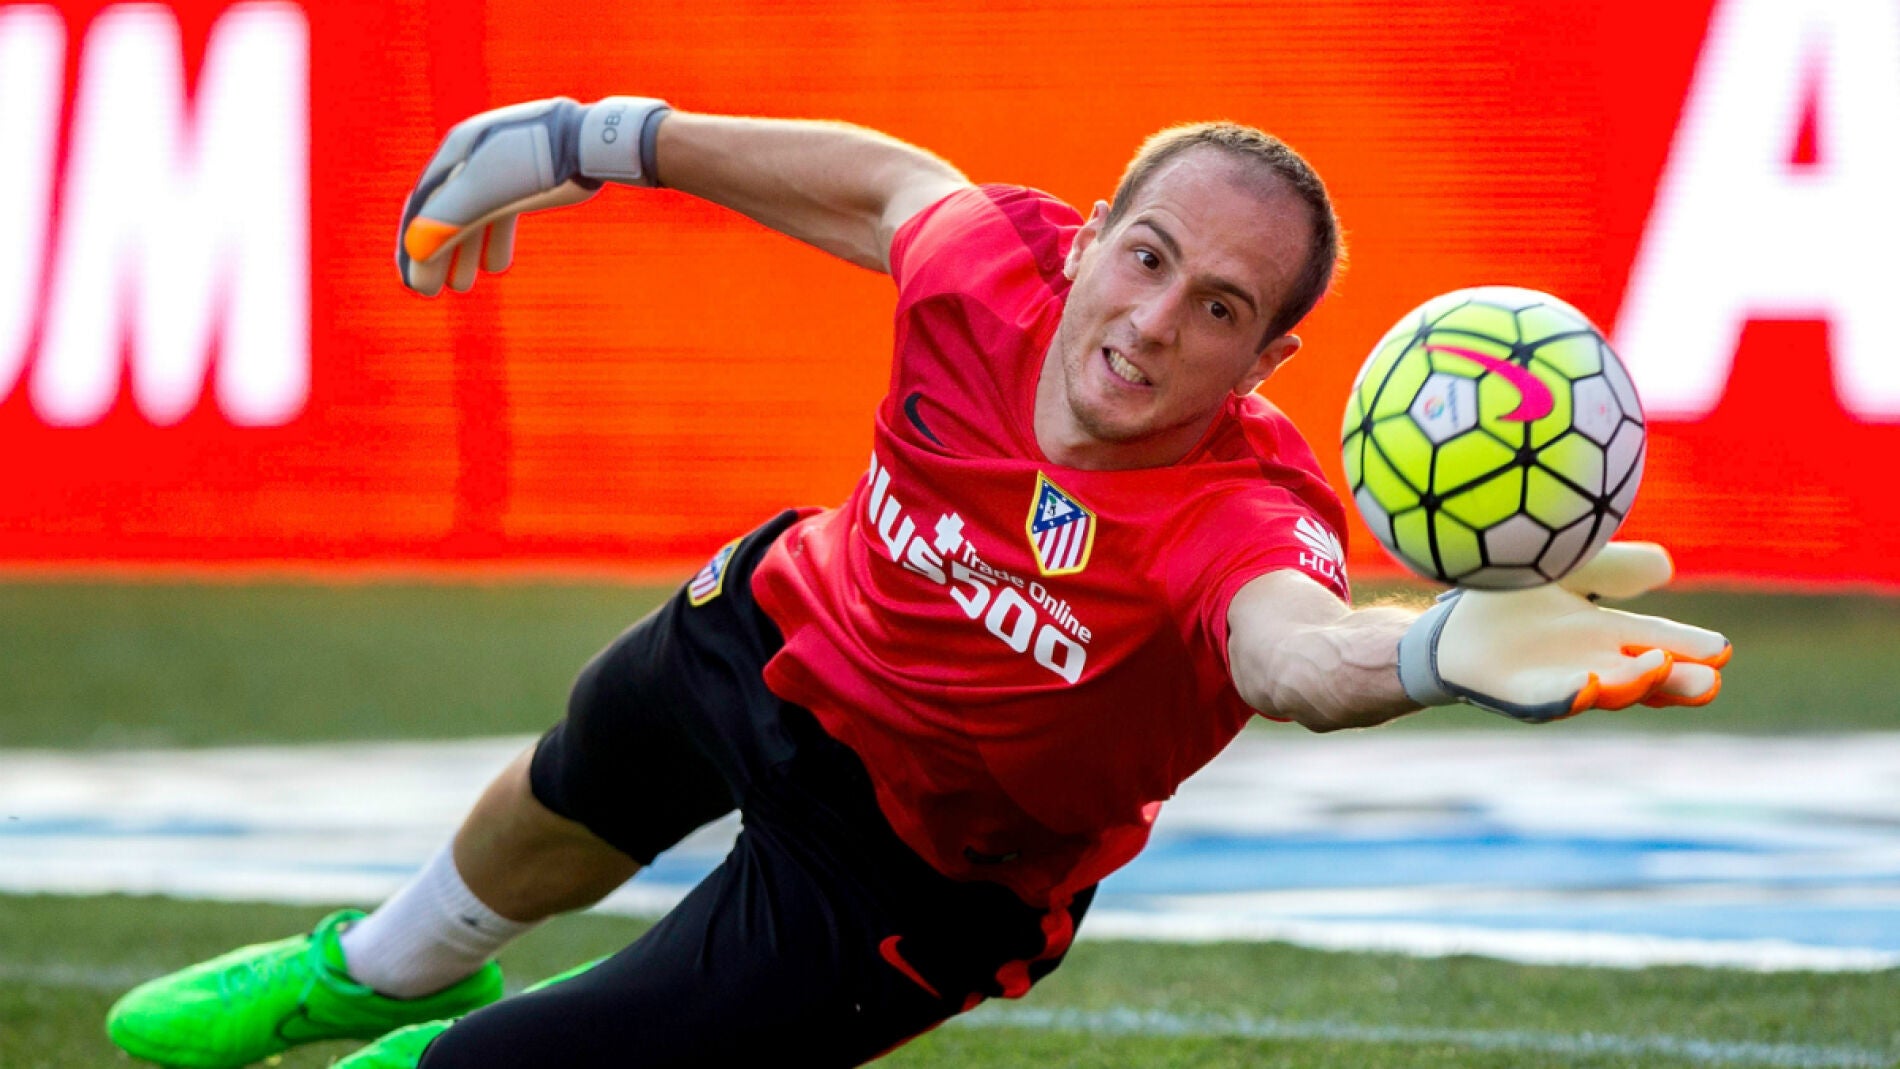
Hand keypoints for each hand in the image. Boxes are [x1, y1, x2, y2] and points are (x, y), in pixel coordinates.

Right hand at [396, 96, 669, 295]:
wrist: (593, 143)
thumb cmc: (539, 163)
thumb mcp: (488, 190)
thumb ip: (449, 217)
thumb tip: (414, 250)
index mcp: (456, 152)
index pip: (422, 206)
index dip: (412, 247)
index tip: (413, 284)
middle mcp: (473, 156)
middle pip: (445, 212)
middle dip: (436, 254)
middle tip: (430, 292)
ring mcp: (501, 166)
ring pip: (473, 216)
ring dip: (463, 253)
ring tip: (462, 287)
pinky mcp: (527, 178)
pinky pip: (500, 214)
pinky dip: (494, 241)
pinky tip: (496, 267)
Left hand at [1397, 543, 1730, 721]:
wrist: (1448, 624)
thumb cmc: (1515, 596)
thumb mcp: (1572, 569)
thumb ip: (1614, 567)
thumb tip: (1664, 568)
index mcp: (1609, 635)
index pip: (1661, 643)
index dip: (1691, 649)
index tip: (1720, 651)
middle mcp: (1593, 664)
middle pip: (1645, 677)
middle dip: (1676, 681)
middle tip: (1708, 681)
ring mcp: (1558, 684)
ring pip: (1605, 690)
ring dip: (1631, 684)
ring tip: (1655, 666)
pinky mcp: (1519, 695)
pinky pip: (1549, 700)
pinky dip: (1571, 695)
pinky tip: (1590, 684)